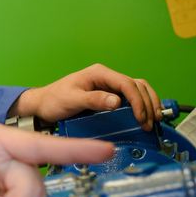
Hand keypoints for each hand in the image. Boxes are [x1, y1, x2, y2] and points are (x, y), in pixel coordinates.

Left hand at [10, 63, 160, 130]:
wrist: (42, 106)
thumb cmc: (53, 100)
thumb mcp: (71, 100)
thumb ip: (93, 100)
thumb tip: (116, 101)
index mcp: (98, 73)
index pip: (126, 83)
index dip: (137, 100)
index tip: (141, 117)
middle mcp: (106, 77)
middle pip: (136, 86)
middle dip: (146, 104)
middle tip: (148, 123)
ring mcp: (108, 86)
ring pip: (138, 90)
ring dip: (148, 104)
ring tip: (152, 120)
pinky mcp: (109, 96)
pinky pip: (131, 98)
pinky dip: (142, 105)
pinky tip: (146, 116)